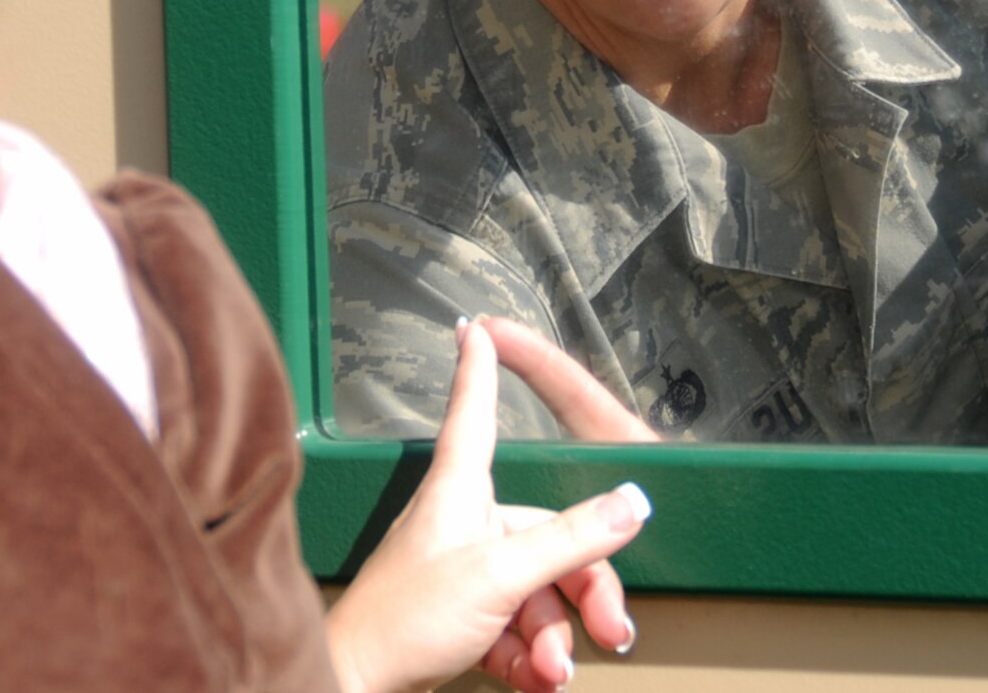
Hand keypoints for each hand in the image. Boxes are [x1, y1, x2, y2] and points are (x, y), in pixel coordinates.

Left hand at [325, 321, 649, 692]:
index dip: (480, 370)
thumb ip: (571, 540)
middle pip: (547, 535)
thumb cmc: (405, 620)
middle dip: (584, 590)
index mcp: (460, 491)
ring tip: (551, 673)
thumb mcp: (501, 576)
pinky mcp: (462, 620)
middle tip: (612, 631)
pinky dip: (531, 659)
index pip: (475, 413)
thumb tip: (631, 502)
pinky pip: (516, 630)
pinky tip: (534, 682)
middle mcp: (463, 523)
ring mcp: (463, 573)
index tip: (476, 330)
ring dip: (555, 639)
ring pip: (538, 593)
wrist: (356, 687)